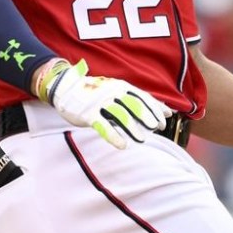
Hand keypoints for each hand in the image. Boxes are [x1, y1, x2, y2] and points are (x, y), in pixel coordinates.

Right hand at [39, 59, 170, 149]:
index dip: (155, 108)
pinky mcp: (89, 114)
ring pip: (121, 116)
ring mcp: (100, 103)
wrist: (66, 87)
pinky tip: (123, 145)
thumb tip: (160, 108)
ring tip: (142, 140)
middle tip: (157, 128)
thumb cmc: (96, 91)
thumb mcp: (116, 90)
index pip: (142, 97)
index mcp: (121, 86)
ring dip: (133, 128)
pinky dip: (114, 136)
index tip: (166, 118)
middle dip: (147, 117)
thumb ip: (135, 98)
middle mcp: (112, 92)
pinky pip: (104, 126)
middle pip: (134, 105)